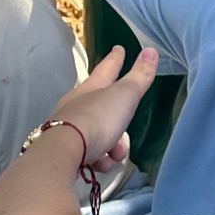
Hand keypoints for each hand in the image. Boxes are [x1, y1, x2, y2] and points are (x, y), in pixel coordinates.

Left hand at [47, 44, 158, 167]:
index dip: (116, 60)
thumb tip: (151, 50)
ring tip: (113, 156)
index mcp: (92, 87)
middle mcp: (78, 104)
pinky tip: (100, 165)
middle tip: (124, 137)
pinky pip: (89, 153)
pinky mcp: (65, 149)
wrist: (63, 153)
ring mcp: (69, 126)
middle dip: (118, 123)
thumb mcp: (124, 96)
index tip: (119, 49)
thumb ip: (139, 76)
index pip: (107, 69)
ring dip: (111, 148)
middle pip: (104, 107)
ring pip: (99, 134)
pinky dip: (99, 160)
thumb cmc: (96, 120)